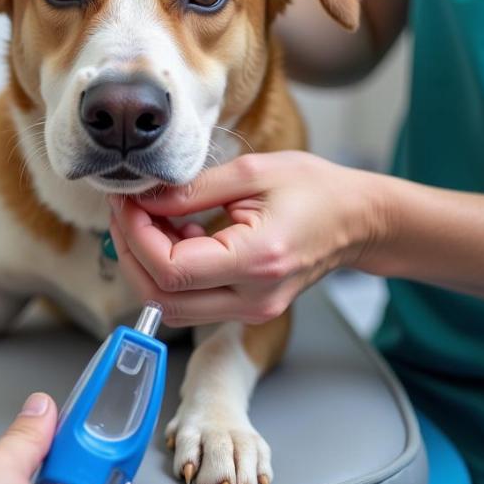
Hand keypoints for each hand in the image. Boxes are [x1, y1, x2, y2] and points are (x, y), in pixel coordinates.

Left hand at [109, 152, 380, 325]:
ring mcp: (250, 311)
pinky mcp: (246, 309)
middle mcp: (252, 299)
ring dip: (145, 264)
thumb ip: (192, 190)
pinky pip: (190, 300)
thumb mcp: (252, 172)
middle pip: (162, 298)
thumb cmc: (315, 189)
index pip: (171, 269)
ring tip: (150, 219)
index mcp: (257, 260)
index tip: (127, 202)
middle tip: (125, 210)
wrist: (357, 220)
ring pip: (171, 306)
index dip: (135, 237)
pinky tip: (178, 233)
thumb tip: (142, 200)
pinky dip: (169, 270)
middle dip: (130, 252)